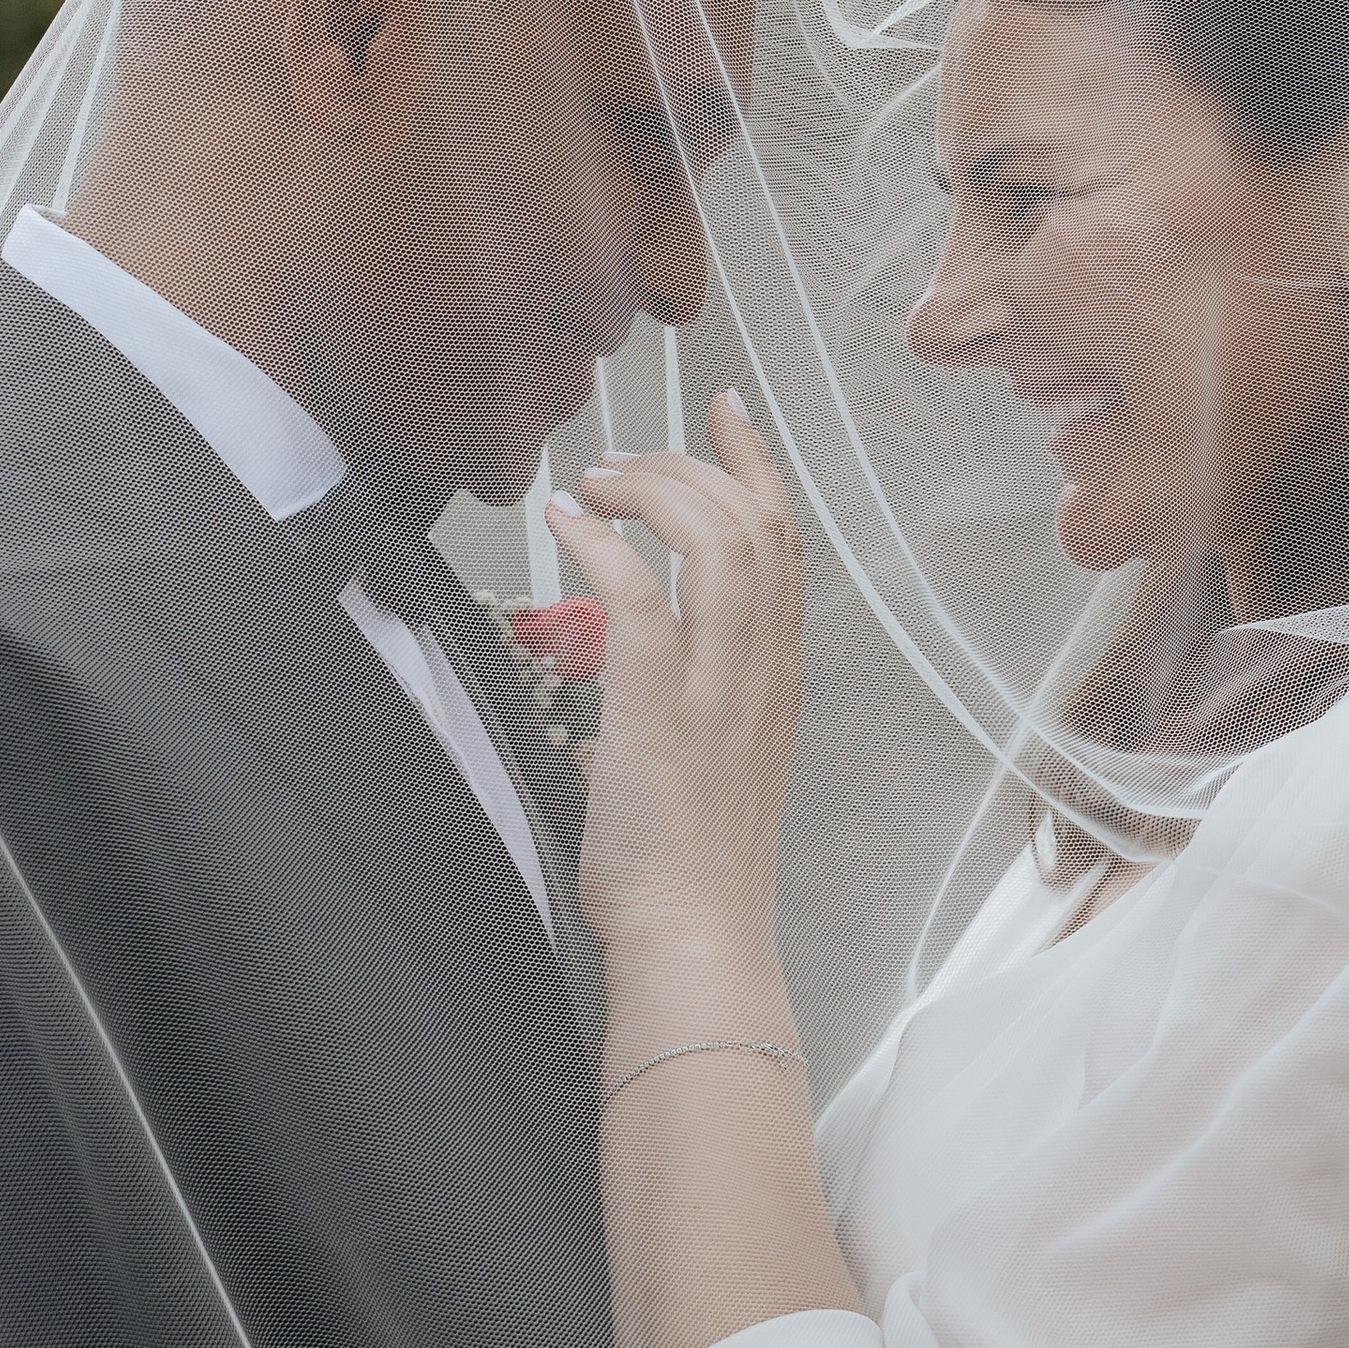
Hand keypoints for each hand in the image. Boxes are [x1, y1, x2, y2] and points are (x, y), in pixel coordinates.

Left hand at [545, 392, 803, 960]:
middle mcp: (761, 672)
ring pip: (714, 544)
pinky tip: (566, 525)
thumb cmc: (690, 868)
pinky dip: (600, 547)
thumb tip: (622, 677)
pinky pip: (639, 599)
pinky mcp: (663, 713)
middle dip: (686, 465)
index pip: (783, 543)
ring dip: (650, 493)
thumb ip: (678, 703)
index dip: (755, 465)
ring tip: (595, 481)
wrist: (694, 934)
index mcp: (777, 678)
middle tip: (624, 454)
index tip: (727, 413)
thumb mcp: (703, 762)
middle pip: (752, 524)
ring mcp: (718, 690)